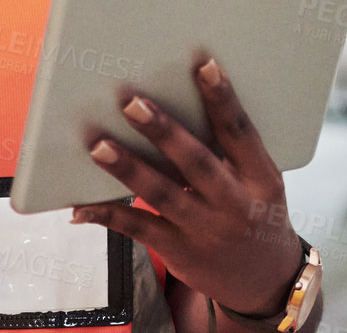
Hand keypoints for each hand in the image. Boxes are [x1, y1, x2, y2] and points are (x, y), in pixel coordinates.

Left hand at [71, 56, 302, 314]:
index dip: (223, 99)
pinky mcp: (179, 252)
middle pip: (196, 163)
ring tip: (98, 145)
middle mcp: (234, 204)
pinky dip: (108, 216)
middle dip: (164, 132)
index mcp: (261, 178)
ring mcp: (206, 231)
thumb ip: (228, 149)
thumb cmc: (256, 213)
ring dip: (128, 169)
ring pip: (162, 195)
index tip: (204, 65)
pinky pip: (139, 229)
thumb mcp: (260, 181)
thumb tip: (180, 99)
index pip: (240, 133)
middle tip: (132, 103)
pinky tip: (80, 206)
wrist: (265, 281)